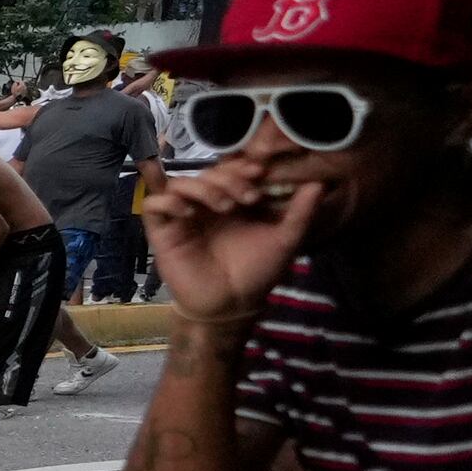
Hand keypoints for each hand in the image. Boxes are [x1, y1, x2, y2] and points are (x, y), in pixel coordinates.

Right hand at [142, 160, 321, 326]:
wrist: (231, 304)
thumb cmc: (257, 272)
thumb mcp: (285, 240)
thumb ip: (301, 212)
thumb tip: (318, 183)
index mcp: (232, 200)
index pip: (230, 170)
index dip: (242, 166)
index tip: (259, 173)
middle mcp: (206, 204)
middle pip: (206, 172)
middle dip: (228, 178)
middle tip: (248, 198)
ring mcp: (183, 216)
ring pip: (180, 183)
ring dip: (203, 188)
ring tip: (224, 207)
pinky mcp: (163, 231)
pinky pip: (153, 205)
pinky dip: (169, 203)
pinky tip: (188, 214)